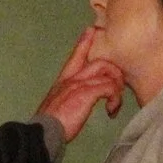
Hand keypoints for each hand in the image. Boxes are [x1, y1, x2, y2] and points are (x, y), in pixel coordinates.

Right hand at [36, 24, 126, 140]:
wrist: (44, 132)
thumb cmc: (50, 125)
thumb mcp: (57, 106)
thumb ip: (69, 98)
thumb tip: (79, 102)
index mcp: (63, 81)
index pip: (75, 56)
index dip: (84, 42)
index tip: (91, 30)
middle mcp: (71, 78)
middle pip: (100, 61)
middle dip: (115, 73)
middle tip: (118, 91)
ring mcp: (79, 84)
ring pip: (107, 71)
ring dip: (117, 88)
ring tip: (114, 104)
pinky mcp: (86, 93)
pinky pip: (109, 88)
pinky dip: (115, 99)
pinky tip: (111, 111)